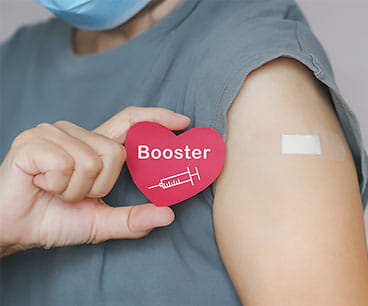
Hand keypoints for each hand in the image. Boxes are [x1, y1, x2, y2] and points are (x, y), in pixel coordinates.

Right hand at [0, 106, 190, 256]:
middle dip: (100, 186)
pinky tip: (41, 185)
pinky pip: (67, 165)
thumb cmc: (54, 219)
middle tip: (75, 194)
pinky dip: (58, 186)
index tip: (183, 121)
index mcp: (93, 145)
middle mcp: (75, 132)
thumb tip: (168, 215)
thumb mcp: (100, 222)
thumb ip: (133, 220)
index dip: (157, 118)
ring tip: (56, 191)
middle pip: (115, 152)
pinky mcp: (32, 141)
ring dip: (77, 190)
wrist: (13, 230)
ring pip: (92, 161)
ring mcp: (52, 133)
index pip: (130, 121)